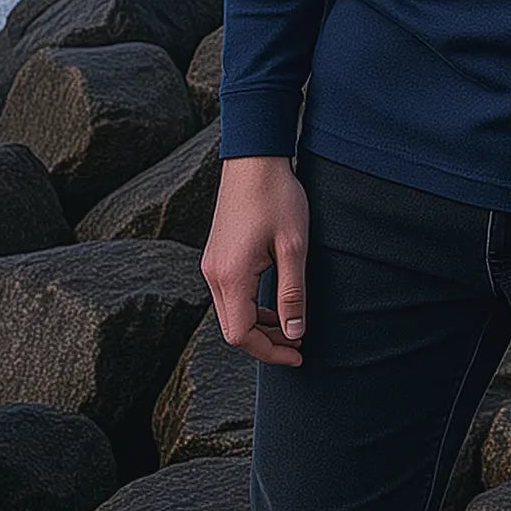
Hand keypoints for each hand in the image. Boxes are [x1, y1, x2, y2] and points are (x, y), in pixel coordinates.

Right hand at [202, 155, 309, 366]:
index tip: (299, 353)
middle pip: (233, 329)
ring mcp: (212, 264)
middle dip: (265, 343)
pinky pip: (230, 295)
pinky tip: (275, 303)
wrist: (254, 158)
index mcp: (230, 276)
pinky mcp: (217, 255)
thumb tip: (294, 334)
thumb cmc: (277, 198)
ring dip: (259, 326)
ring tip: (292, 325)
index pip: (242, 335)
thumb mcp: (294, 248)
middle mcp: (213, 274)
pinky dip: (251, 307)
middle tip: (298, 343)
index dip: (271, 352)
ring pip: (231, 313)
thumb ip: (293, 295)